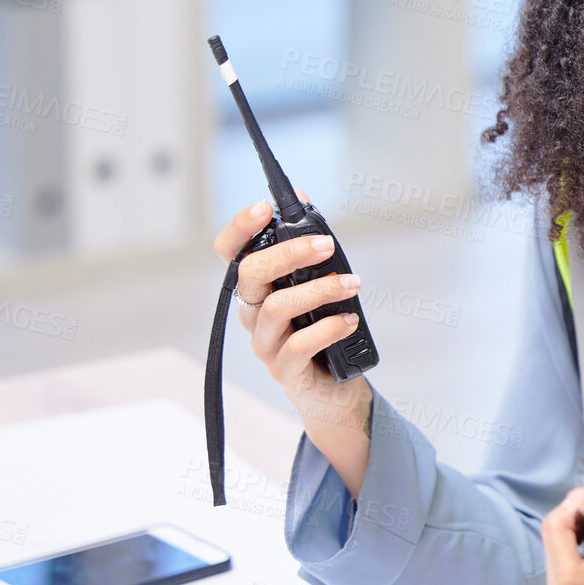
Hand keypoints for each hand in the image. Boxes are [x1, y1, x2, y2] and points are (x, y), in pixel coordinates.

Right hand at [212, 191, 371, 494]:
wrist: (333, 387)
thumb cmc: (322, 327)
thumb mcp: (316, 284)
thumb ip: (308, 248)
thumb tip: (301, 197)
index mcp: (257, 288)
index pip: (230, 253)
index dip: (239, 229)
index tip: (264, 208)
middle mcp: (253, 313)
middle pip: (250, 274)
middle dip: (288, 253)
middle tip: (326, 244)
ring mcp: (265, 342)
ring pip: (276, 308)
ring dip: (320, 290)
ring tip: (353, 284)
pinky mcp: (285, 369)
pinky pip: (300, 345)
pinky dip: (329, 328)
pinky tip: (350, 320)